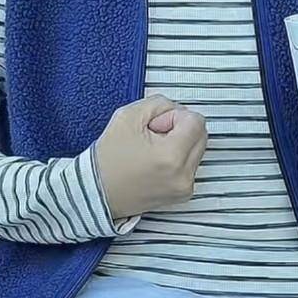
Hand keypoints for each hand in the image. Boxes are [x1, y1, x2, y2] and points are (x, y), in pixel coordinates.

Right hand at [93, 94, 207, 219]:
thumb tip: (178, 110)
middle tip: (152, 137)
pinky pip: (191, 165)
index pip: (196, 121)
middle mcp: (183, 175)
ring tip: (151, 152)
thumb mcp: (128, 116)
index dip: (173, 117)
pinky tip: (155, 164)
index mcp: (172, 156)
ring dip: (179, 144)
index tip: (154, 127)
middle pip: (201, 134)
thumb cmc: (107, 159)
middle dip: (179, 129)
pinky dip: (177, 159)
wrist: (95, 193)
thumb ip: (160, 103)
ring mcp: (185, 187)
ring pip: (197, 149)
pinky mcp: (183, 194)